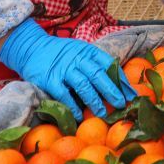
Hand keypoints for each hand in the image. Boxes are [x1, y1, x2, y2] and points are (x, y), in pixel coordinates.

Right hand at [0, 19, 134, 119]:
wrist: (32, 47)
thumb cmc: (62, 53)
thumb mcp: (81, 51)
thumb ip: (96, 64)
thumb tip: (118, 83)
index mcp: (88, 51)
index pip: (109, 64)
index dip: (121, 79)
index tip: (130, 93)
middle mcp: (78, 58)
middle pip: (98, 75)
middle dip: (111, 91)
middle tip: (121, 104)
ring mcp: (63, 68)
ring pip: (83, 85)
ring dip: (94, 100)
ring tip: (103, 113)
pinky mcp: (49, 79)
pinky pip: (63, 94)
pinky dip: (72, 106)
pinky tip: (79, 116)